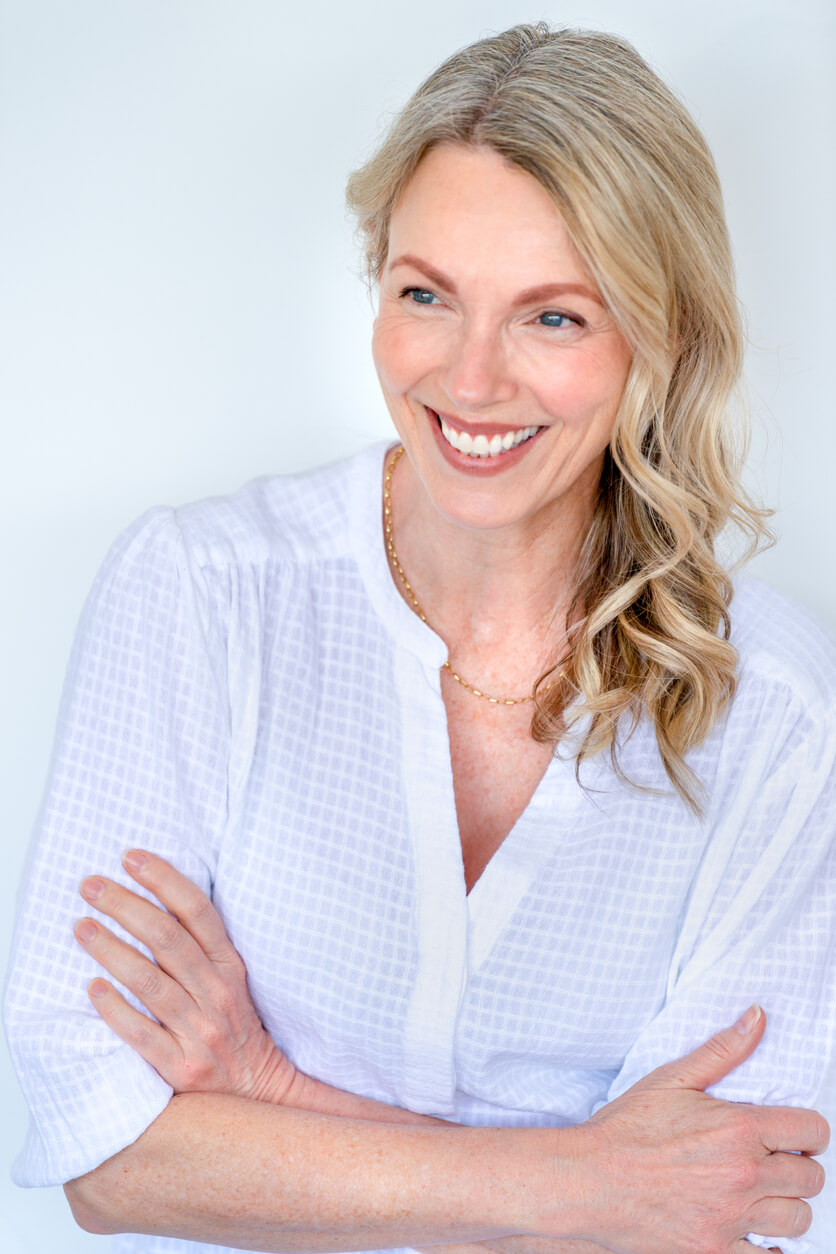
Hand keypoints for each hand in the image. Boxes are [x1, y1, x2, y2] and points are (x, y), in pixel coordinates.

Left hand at [73, 849, 297, 1103]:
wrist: (258, 1092)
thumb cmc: (234, 1028)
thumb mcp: (231, 980)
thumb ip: (201, 948)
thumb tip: (153, 903)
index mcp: (230, 967)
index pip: (197, 912)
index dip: (164, 880)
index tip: (131, 857)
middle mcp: (218, 994)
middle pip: (167, 940)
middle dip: (126, 906)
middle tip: (90, 885)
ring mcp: (200, 1032)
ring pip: (152, 983)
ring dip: (113, 951)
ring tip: (82, 927)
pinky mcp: (182, 1068)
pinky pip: (142, 1035)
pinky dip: (117, 1010)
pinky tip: (93, 989)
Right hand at [572, 1007, 826, 1252]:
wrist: (589, 1179)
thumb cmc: (627, 1127)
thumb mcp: (672, 1078)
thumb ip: (723, 1049)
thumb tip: (758, 1016)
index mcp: (738, 1127)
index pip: (812, 1130)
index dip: (808, 1131)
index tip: (793, 1135)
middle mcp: (743, 1174)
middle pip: (811, 1178)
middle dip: (799, 1167)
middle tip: (775, 1163)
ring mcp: (731, 1218)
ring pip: (798, 1219)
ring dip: (786, 1205)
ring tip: (762, 1194)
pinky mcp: (714, 1251)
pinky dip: (768, 1247)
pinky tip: (751, 1229)